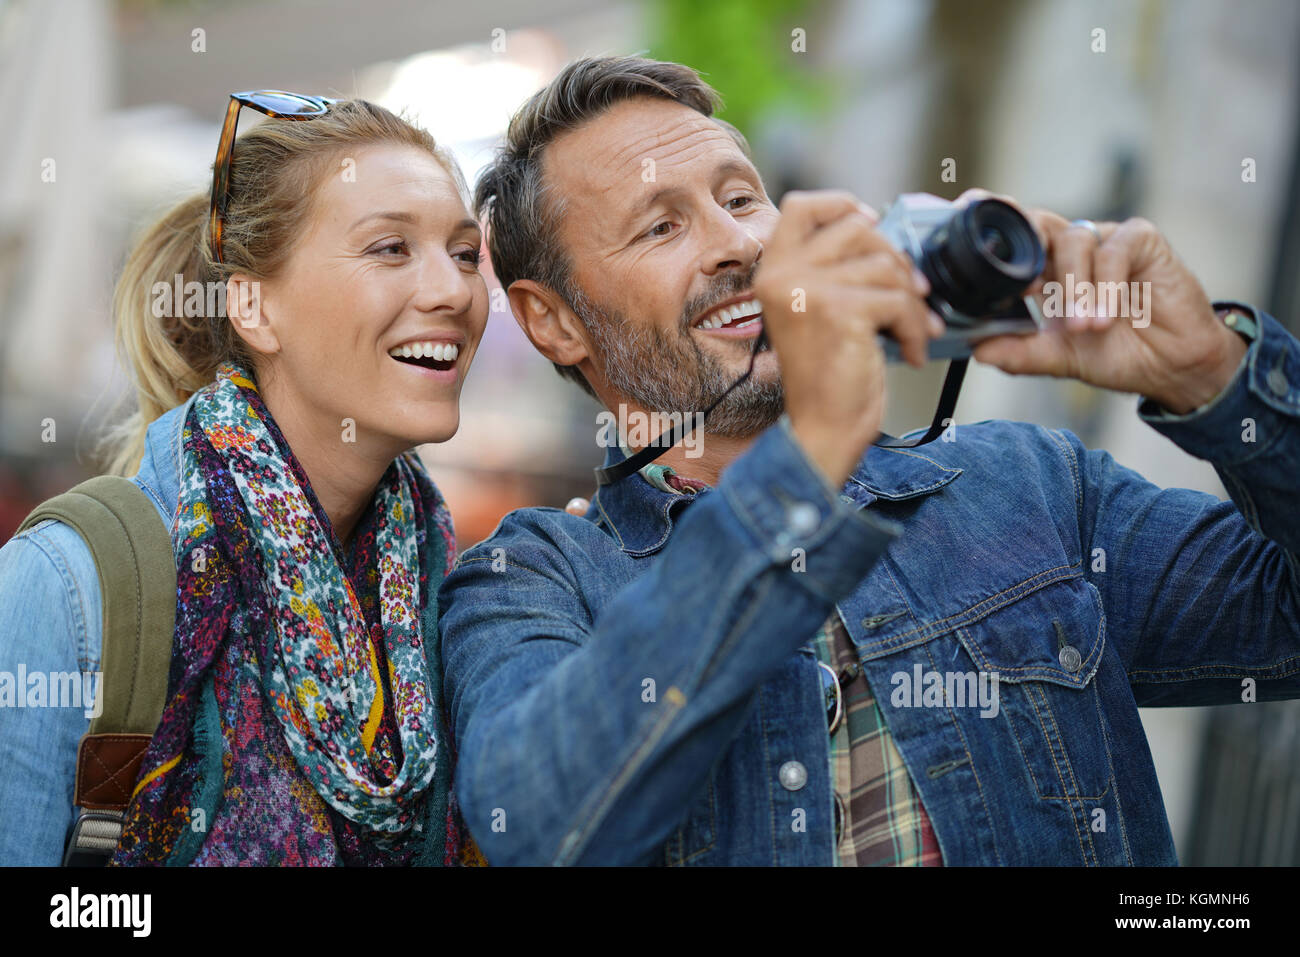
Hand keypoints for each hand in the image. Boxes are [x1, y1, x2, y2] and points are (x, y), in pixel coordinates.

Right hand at [754, 190, 944, 486]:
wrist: (823, 429)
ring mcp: (808, 291)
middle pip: (857, 229)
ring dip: (912, 303)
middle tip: (913, 295)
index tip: (873, 225)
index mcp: (772, 272)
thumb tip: (882, 232)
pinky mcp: (838, 312)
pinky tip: (912, 353)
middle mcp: (782, 275)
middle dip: (896, 261)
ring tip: (914, 332)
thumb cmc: (827, 377)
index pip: (802, 205)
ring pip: (886, 267)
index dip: (843, 205)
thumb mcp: (818, 310)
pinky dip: (916, 328)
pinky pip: (898, 300)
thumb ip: (833, 270)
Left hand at [956, 188, 1245, 413]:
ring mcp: (1105, 240)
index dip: (992, 234)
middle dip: (1023, 242)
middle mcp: (1071, 250)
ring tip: (1084, 327)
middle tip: (1022, 280)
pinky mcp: (1141, 240)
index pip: (1013, 242)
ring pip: (1074, 242)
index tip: (969, 236)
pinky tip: (1106, 317)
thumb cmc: (1116, 354)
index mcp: (1045, 272)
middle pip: (1037, 224)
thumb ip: (1020, 353)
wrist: (1171, 367)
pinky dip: (1106, 285)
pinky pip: (1115, 250)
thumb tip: (978, 351)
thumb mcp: (1058, 358)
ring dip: (1075, 287)